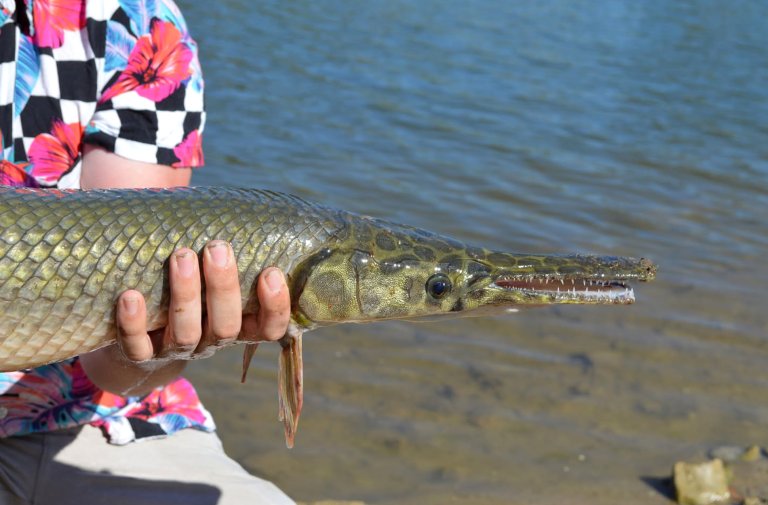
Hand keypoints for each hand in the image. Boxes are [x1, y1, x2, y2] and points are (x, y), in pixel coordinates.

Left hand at [117, 241, 289, 360]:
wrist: (143, 329)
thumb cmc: (193, 283)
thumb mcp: (217, 271)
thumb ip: (231, 250)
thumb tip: (240, 204)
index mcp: (240, 325)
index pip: (269, 328)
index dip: (275, 306)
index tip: (271, 272)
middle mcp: (212, 341)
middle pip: (227, 328)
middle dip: (223, 287)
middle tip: (216, 247)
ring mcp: (177, 350)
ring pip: (186, 334)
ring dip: (185, 295)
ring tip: (181, 256)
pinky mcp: (141, 355)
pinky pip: (138, 347)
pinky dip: (133, 324)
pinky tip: (131, 296)